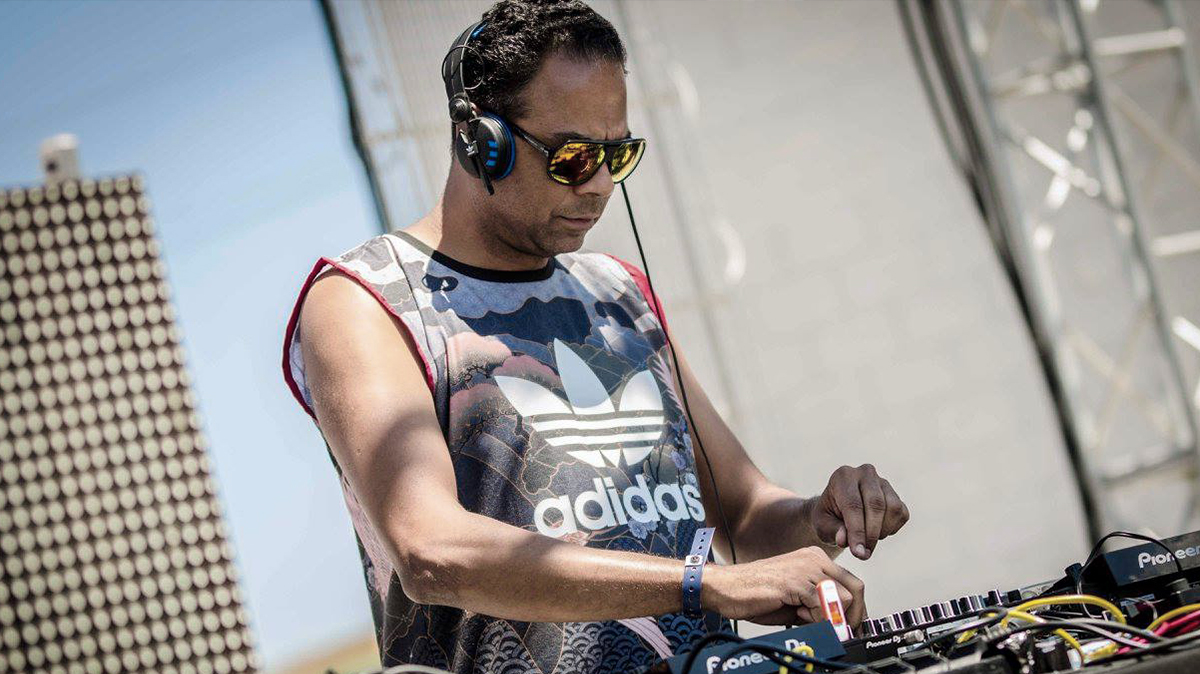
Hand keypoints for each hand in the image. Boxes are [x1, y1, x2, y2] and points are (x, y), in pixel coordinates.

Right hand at [703, 546, 864, 625]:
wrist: (726, 588)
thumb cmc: (755, 594)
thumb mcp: (795, 602)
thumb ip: (818, 609)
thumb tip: (839, 626)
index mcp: (815, 559)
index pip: (851, 583)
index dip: (855, 609)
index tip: (850, 628)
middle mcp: (814, 559)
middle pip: (856, 588)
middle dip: (853, 616)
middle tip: (843, 632)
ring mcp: (806, 568)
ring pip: (845, 597)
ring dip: (833, 617)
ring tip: (808, 619)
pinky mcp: (796, 581)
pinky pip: (824, 604)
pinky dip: (820, 619)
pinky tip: (801, 617)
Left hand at [811, 464, 908, 559]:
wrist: (838, 509)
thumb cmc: (828, 517)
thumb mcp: (822, 525)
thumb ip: (832, 531)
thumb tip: (844, 540)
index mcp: (842, 476)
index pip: (853, 505)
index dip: (857, 531)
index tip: (858, 554)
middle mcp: (865, 473)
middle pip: (876, 504)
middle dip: (871, 533)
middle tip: (864, 553)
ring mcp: (883, 482)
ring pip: (892, 509)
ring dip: (882, 531)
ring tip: (866, 539)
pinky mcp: (896, 494)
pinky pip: (902, 514)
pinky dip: (891, 529)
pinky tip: (876, 530)